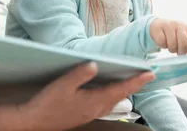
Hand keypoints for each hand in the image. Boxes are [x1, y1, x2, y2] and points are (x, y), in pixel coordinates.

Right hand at [0, 62, 154, 130]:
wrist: (35, 122)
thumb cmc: (48, 103)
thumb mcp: (62, 85)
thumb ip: (80, 74)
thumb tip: (95, 64)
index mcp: (94, 101)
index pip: (121, 89)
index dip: (137, 81)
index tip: (150, 73)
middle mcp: (96, 108)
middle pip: (120, 95)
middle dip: (134, 85)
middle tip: (145, 75)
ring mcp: (91, 113)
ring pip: (113, 100)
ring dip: (123, 90)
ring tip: (131, 80)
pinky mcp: (84, 114)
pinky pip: (104, 103)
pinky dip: (111, 95)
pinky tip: (107, 90)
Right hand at [149, 18, 186, 54]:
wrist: (157, 25)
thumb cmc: (173, 34)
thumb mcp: (183, 39)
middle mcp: (179, 25)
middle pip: (184, 43)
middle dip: (181, 51)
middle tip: (177, 51)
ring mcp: (168, 25)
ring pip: (172, 44)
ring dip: (171, 49)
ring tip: (169, 45)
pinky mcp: (158, 28)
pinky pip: (162, 43)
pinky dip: (162, 45)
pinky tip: (163, 41)